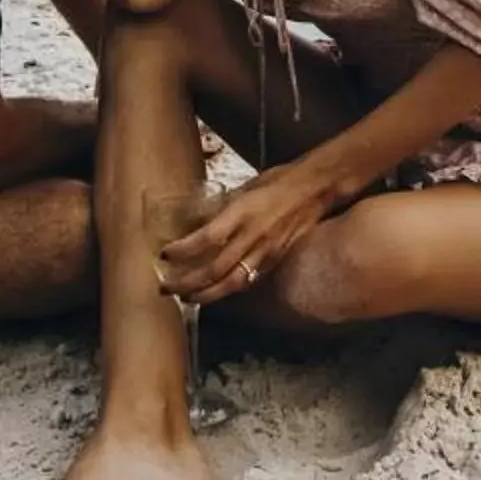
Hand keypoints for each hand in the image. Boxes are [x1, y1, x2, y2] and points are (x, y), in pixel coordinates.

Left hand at [161, 162, 331, 306]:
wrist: (315, 188)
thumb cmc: (279, 180)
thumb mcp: (245, 187)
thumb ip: (223, 206)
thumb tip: (198, 219)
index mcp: (242, 212)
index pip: (206, 238)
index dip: (183, 250)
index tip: (165, 254)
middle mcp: (252, 236)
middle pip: (214, 269)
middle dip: (187, 282)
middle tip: (167, 286)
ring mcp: (265, 252)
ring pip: (231, 283)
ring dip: (205, 295)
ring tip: (187, 298)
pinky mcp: (275, 260)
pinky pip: (248, 281)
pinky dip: (228, 289)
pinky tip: (215, 292)